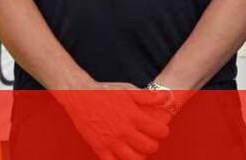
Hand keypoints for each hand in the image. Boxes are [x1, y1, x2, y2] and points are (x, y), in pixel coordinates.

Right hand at [55, 80, 172, 159]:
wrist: (80, 96)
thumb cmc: (104, 92)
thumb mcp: (128, 91)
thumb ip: (148, 97)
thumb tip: (166, 97)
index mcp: (133, 116)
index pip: (158, 132)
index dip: (163, 132)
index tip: (161, 130)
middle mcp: (124, 131)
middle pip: (149, 147)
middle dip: (154, 144)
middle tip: (151, 140)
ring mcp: (111, 142)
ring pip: (133, 159)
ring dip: (140, 156)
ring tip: (138, 149)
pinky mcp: (99, 148)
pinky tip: (123, 155)